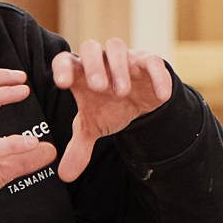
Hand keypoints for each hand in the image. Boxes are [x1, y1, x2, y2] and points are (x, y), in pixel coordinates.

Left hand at [52, 39, 172, 178]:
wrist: (141, 102)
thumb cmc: (110, 108)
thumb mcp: (93, 127)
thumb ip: (78, 148)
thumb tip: (65, 175)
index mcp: (81, 74)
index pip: (65, 61)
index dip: (62, 68)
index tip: (62, 84)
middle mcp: (100, 62)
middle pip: (90, 48)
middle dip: (93, 66)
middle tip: (98, 87)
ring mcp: (125, 59)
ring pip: (116, 47)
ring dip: (118, 67)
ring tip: (122, 92)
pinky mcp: (148, 62)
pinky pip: (152, 61)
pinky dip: (158, 77)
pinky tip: (160, 97)